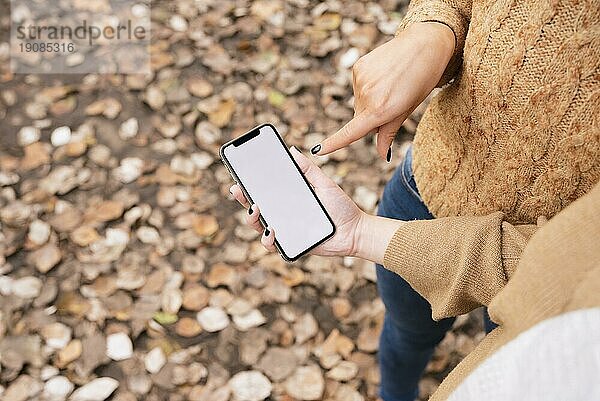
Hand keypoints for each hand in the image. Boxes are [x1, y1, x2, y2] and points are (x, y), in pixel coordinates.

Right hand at [230, 147, 404, 262]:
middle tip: (237, 189)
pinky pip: (274, 245)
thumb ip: (308, 169)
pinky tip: (271, 230)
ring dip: (252, 219)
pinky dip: (268, 239)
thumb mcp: (324, 184)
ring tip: (255, 209)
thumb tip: (292, 150)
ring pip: (259, 227)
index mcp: (287, 199)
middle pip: (255, 208)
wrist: (355, 231)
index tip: (239, 175)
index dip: (248, 184)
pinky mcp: (291, 246)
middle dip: (243, 199)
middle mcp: (283, 215)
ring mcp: (285, 231)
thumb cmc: (340, 207)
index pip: (263, 191)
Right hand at [311, 22, 454, 160]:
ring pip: (359, 103)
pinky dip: (368, 86)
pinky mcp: (358, 67)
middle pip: (360, 118)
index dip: (334, 143)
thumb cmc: (421, 81)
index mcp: (381, 109)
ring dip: (370, 100)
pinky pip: (358, 86)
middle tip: (393, 101)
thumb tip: (382, 155)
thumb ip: (389, 133)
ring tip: (390, 84)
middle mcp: (367, 95)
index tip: (319, 150)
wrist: (424, 45)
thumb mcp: (407, 110)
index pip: (352, 132)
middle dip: (371, 117)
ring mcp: (360, 79)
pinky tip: (382, 76)